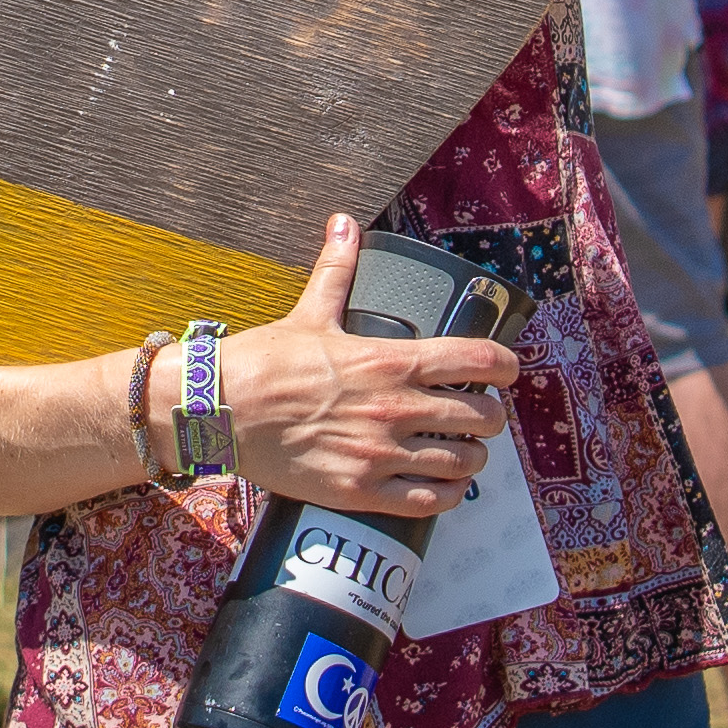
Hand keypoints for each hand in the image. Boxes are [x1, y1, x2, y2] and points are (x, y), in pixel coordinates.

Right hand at [204, 214, 519, 521]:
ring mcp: (381, 454)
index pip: (478, 361)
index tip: (506, 370)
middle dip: (490, 416)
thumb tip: (345, 224)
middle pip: (482, 417)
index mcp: (391, 360)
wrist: (221, 411)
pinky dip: (447, 496)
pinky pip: (429, 503)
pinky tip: (445, 487)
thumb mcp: (310, 312)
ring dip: (473, 457)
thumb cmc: (266, 361)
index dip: (505, 366)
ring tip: (466, 451)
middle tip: (481, 413)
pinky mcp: (361, 492)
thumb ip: (337, 269)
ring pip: (463, 463)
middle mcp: (396, 409)